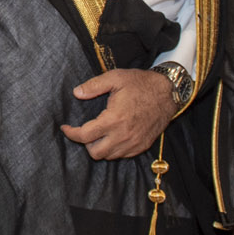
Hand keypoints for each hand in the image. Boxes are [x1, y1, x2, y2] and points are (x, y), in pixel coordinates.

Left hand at [59, 68, 176, 159]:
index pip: (85, 136)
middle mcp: (123, 135)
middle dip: (86, 143)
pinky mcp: (142, 146)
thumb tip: (76, 93)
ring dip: (100, 147)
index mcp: (114, 119)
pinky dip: (114, 149)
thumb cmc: (141, 83)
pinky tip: (113, 136)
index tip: (65, 128)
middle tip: (85, 130)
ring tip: (99, 133)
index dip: (71, 133)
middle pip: (95, 152)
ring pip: (109, 156)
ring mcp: (134, 143)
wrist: (168, 93)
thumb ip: (94, 86)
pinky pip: (122, 155)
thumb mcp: (116, 77)